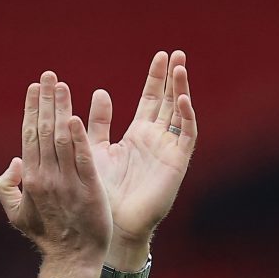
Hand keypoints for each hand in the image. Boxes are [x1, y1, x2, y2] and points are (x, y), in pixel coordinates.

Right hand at [0, 71, 111, 277]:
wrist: (72, 258)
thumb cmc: (46, 236)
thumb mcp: (16, 214)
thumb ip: (7, 186)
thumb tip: (13, 161)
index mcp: (29, 179)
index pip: (29, 135)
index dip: (31, 109)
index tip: (34, 87)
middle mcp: (46, 176)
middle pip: (43, 130)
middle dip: (46, 100)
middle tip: (48, 75)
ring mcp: (67, 182)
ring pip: (61, 138)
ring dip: (61, 109)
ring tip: (61, 86)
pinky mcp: (88, 189)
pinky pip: (81, 159)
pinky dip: (78, 138)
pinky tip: (76, 117)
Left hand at [87, 50, 197, 257]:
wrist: (111, 225)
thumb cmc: (101, 193)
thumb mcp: (93, 151)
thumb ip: (96, 123)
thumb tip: (99, 92)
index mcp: (137, 136)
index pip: (150, 101)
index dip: (156, 79)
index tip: (159, 56)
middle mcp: (156, 141)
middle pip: (168, 102)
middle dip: (172, 78)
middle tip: (175, 52)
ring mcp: (168, 151)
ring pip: (179, 114)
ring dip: (180, 91)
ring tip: (179, 66)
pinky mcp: (176, 164)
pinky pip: (186, 136)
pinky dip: (185, 117)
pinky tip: (181, 99)